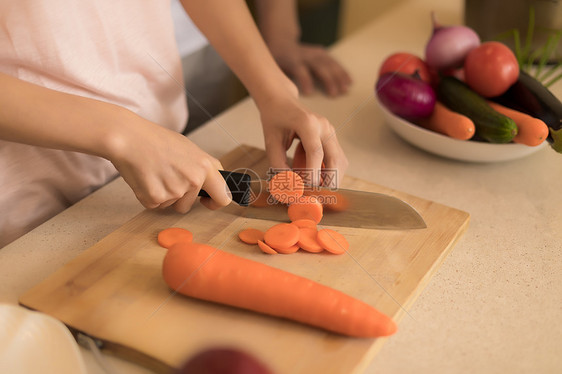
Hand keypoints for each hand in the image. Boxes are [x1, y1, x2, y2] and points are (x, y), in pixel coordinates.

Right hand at [107, 114, 231, 212]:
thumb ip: (202, 168)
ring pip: (172, 205)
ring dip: (163, 195)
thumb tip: (210, 185)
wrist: (129, 137)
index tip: (207, 202)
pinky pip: (155, 205)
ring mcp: (175, 190)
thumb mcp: (189, 149)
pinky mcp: (156, 198)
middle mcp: (194, 180)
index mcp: (205, 166)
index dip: (215, 202)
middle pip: (189, 205)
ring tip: (155, 173)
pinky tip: (145, 178)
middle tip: (166, 177)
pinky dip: (149, 195)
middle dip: (179, 197)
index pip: (222, 196)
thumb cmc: (156, 140)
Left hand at [258, 92, 347, 186]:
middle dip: (326, 180)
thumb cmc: (275, 119)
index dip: (312, 173)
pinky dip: (329, 171)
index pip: (316, 153)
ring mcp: (331, 131)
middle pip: (335, 159)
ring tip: (311, 181)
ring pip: (341, 162)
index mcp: (308, 124)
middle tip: (311, 191)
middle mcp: (324, 126)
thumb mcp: (271, 142)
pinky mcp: (333, 137)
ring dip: (330, 177)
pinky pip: (338, 159)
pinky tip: (315, 173)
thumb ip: (278, 164)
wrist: (282, 101)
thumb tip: (289, 187)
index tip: (304, 187)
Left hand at [268, 40, 351, 96]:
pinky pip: (334, 62)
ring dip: (339, 76)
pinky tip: (350, 81)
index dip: (305, 80)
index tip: (308, 93)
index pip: (299, 69)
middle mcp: (305, 56)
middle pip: (318, 66)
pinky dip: (342, 72)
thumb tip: (279, 102)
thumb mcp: (271, 70)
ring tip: (345, 89)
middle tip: (334, 94)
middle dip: (327, 79)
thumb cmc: (276, 63)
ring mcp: (314, 53)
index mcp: (291, 60)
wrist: (280, 43)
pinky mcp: (321, 53)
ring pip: (329, 63)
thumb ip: (277, 83)